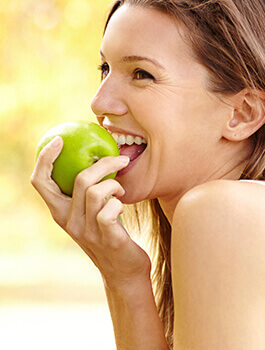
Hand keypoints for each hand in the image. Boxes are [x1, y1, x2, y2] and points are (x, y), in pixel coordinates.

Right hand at [31, 136, 150, 286]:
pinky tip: (122, 204)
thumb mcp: (90, 213)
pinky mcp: (107, 239)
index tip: (58, 140)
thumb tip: (95, 159)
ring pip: (94, 192)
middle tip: (120, 158)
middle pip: (77, 180)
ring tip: (121, 187)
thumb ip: (86, 193)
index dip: (45, 159)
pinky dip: (119, 201)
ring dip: (114, 183)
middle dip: (103, 163)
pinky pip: (109, 211)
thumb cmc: (108, 234)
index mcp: (60, 212)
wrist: (123, 271)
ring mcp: (86, 232)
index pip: (41, 182)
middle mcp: (68, 222)